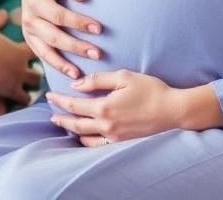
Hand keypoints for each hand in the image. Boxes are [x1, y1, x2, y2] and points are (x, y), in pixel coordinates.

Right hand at [0, 9, 40, 103]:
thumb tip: (4, 11)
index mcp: (18, 49)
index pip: (33, 49)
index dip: (37, 49)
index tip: (36, 51)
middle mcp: (22, 65)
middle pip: (38, 70)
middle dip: (38, 73)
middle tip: (36, 75)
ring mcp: (18, 79)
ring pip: (34, 85)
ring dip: (33, 88)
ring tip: (32, 91)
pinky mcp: (12, 92)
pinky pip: (23, 99)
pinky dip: (23, 101)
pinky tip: (26, 104)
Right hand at [21, 0, 102, 80]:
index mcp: (35, 0)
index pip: (58, 15)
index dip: (78, 23)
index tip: (99, 28)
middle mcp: (29, 18)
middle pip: (53, 36)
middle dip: (76, 47)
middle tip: (98, 54)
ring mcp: (29, 31)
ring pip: (46, 51)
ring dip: (64, 64)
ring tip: (81, 74)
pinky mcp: (32, 40)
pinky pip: (43, 56)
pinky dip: (56, 66)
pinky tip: (72, 74)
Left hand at [46, 71, 222, 146]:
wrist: (173, 110)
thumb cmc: (150, 89)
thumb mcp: (123, 76)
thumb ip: (98, 80)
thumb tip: (77, 85)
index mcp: (104, 107)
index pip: (74, 105)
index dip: (59, 100)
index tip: (49, 95)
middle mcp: (106, 125)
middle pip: (75, 123)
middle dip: (61, 117)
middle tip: (51, 112)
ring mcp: (114, 137)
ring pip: (85, 137)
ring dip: (72, 130)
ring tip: (65, 123)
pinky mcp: (122, 142)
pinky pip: (98, 146)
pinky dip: (87, 141)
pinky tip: (84, 136)